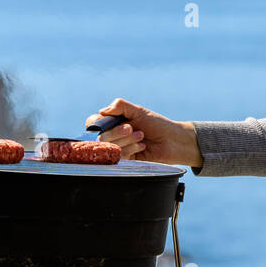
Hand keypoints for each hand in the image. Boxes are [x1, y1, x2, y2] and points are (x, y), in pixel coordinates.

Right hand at [84, 98, 201, 165]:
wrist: (172, 141)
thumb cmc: (157, 124)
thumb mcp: (138, 111)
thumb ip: (120, 106)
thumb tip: (102, 110)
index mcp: (114, 121)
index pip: (93, 123)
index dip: (96, 124)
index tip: (105, 123)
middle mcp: (114, 135)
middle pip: (100, 136)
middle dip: (117, 132)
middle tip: (132, 128)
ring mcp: (119, 147)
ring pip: (110, 147)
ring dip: (127, 140)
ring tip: (141, 136)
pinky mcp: (126, 160)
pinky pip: (120, 156)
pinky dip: (131, 149)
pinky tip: (142, 146)